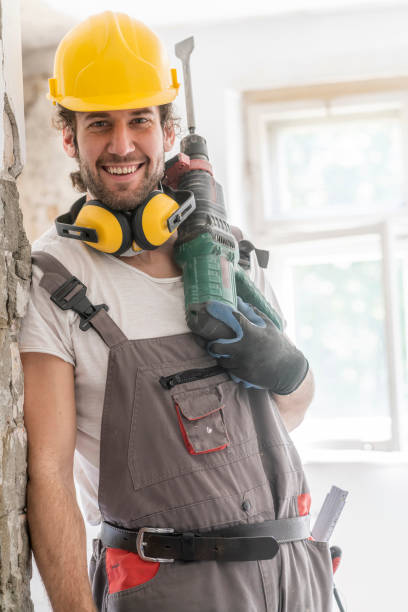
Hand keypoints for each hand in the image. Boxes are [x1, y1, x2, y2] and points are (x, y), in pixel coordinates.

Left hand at [189, 298, 308, 392]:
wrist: (287, 369)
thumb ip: (253, 314)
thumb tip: (240, 301)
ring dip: (223, 357)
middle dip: (213, 345)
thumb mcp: (269, 326)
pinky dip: (231, 367)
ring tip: (228, 354)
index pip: (232, 319)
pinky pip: (230, 371)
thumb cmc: (278, 344)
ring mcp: (243, 364)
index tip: (209, 306)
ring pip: (221, 361)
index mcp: (251, 333)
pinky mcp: (243, 375)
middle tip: (215, 343)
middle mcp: (244, 349)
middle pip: (215, 347)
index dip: (218, 311)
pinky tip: (237, 363)